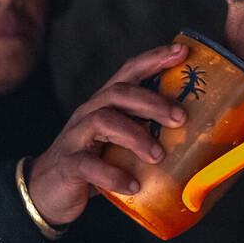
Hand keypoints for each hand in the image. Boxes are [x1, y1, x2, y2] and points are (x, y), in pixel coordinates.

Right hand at [26, 42, 187, 225]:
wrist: (47, 191)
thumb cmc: (93, 164)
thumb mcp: (118, 145)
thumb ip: (146, 138)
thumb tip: (197, 145)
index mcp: (104, 105)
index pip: (128, 72)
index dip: (154, 59)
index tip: (182, 52)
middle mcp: (88, 114)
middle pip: (118, 92)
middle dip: (152, 102)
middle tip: (181, 119)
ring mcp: (75, 138)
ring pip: (103, 121)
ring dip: (136, 136)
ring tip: (158, 156)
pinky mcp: (68, 165)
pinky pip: (89, 165)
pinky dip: (113, 175)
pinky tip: (133, 187)